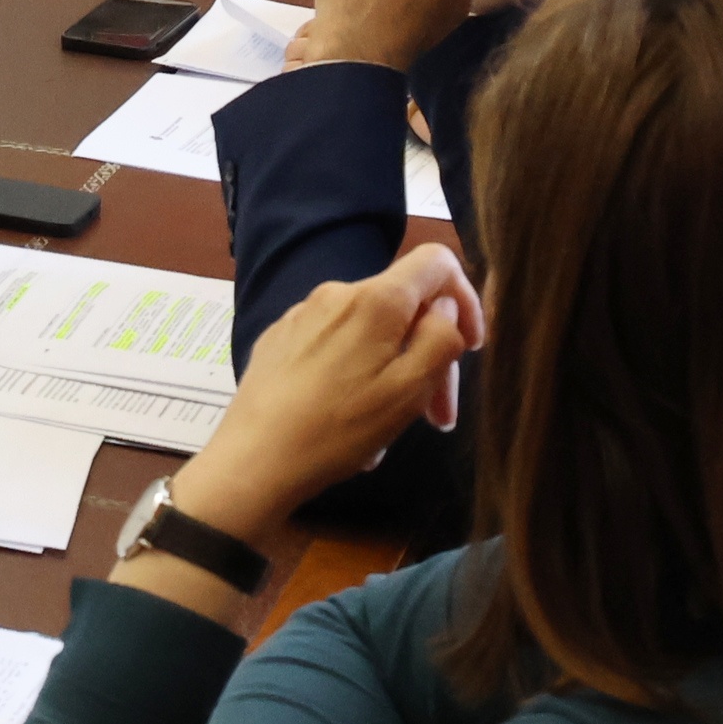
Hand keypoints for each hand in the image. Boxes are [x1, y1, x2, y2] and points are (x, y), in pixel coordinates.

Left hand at [176, 243, 483, 536]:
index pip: (438, 261)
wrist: (252, 462)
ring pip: (371, 335)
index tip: (470, 347)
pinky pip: (335, 349)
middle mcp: (337, 293)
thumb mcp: (409, 389)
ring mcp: (303, 316)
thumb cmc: (339, 429)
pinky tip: (349, 425)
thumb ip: (441, 338)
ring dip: (392, 376)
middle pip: (404, 308)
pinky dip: (355, 378)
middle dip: (430, 357)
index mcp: (376, 299)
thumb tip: (444, 308)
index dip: (466, 298)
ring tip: (386, 432)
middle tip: (438, 418)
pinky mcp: (279, 340)